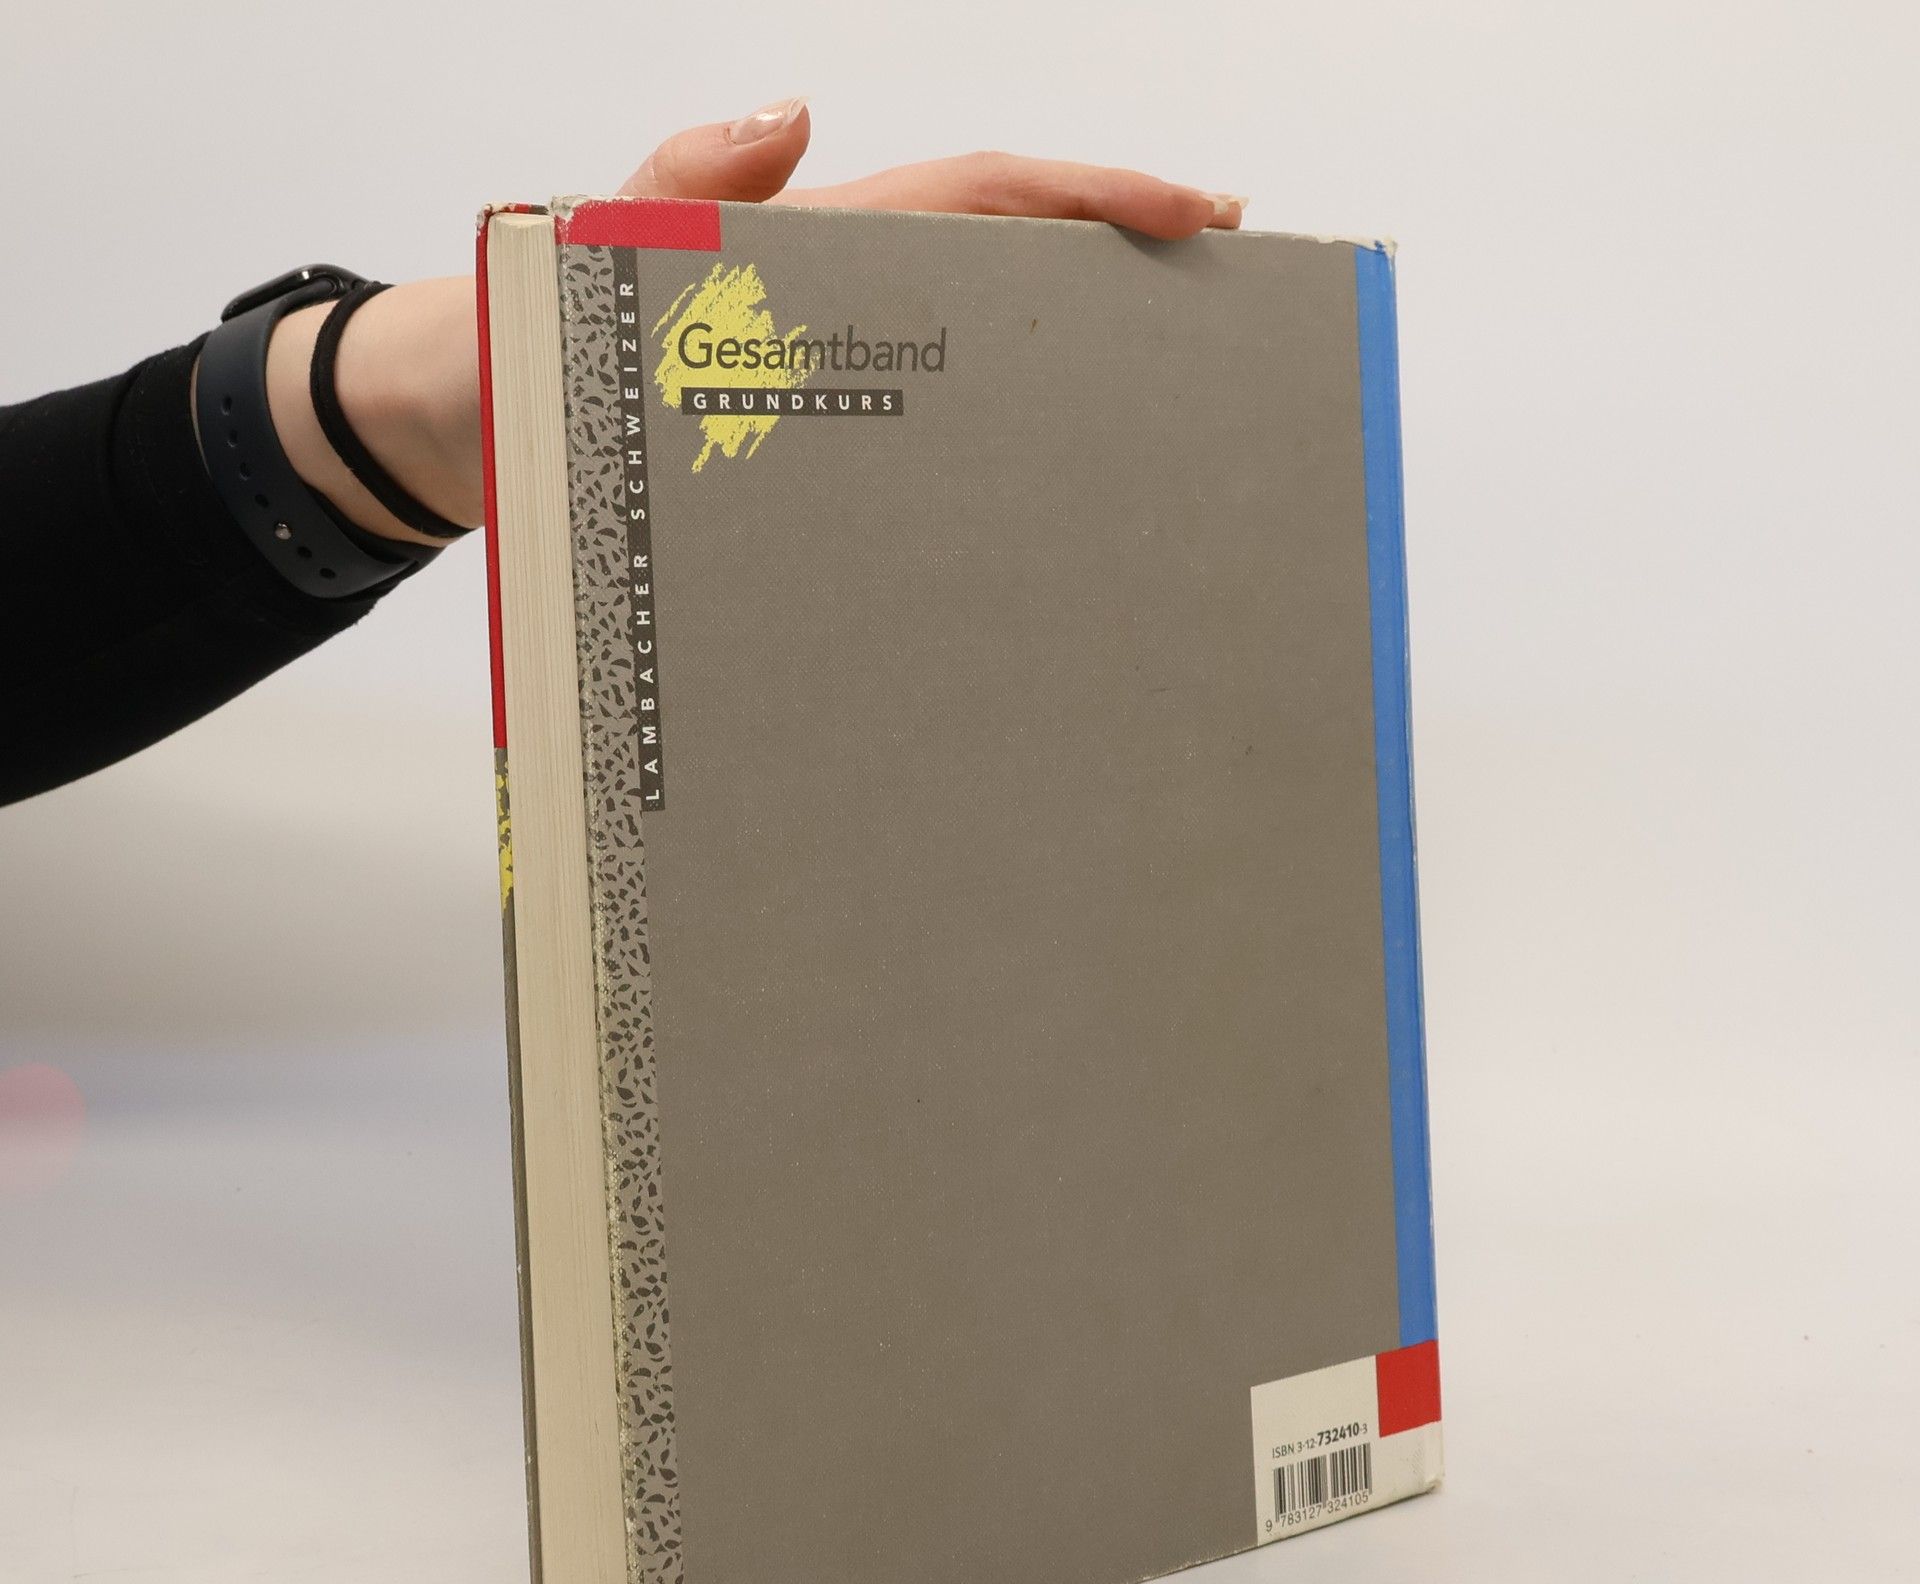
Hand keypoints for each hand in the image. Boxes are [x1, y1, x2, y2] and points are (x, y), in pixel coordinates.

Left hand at [268, 102, 1246, 546]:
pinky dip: (993, 447)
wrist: (471, 430)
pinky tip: (1039, 499)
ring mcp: (837, 373)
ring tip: (1169, 396)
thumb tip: (792, 115)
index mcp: (823, 243)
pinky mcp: (815, 444)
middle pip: (1009, 263)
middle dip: (1121, 266)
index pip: (983, 195)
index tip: (1195, 213)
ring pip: (979, 351)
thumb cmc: (528, 334)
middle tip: (1228, 295)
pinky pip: (923, 435)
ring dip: (1075, 360)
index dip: (1091, 198)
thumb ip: (686, 180)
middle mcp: (846, 303)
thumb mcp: (602, 241)